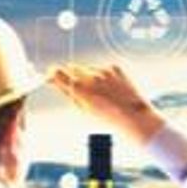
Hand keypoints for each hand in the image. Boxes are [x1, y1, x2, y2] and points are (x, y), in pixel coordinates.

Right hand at [48, 63, 165, 146]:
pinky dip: (102, 76)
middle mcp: (91, 76)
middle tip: (78, 89)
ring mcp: (104, 70)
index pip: (57, 72)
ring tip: (99, 94)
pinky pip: (102, 68)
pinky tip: (110, 89)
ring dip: (87, 77)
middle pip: (72, 68)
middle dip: (71, 75)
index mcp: (80, 88)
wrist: (135, 118)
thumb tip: (55, 81)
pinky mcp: (115, 68)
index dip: (53, 74)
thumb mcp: (84, 110)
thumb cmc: (108, 119)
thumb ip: (68, 93)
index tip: (51, 77)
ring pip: (87, 68)